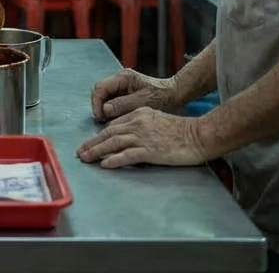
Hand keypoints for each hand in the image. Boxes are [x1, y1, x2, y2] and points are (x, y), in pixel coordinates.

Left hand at [77, 107, 209, 168]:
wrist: (198, 134)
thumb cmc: (181, 130)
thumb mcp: (157, 120)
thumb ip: (141, 126)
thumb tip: (127, 138)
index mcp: (139, 114)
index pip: (114, 125)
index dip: (100, 135)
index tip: (90, 142)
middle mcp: (138, 123)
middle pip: (109, 133)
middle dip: (92, 143)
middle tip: (80, 152)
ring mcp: (143, 136)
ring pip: (113, 143)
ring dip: (97, 151)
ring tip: (85, 158)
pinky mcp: (150, 150)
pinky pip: (127, 155)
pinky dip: (114, 159)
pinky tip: (104, 164)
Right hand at [90, 68, 179, 122]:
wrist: (174, 94)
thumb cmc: (162, 96)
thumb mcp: (143, 102)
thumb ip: (123, 104)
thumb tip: (105, 109)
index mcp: (124, 77)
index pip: (100, 87)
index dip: (96, 103)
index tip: (100, 116)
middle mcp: (120, 79)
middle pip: (100, 92)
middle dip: (99, 107)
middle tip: (104, 121)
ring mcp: (121, 86)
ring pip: (104, 97)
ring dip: (105, 110)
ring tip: (112, 121)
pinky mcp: (124, 93)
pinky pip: (111, 101)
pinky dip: (112, 110)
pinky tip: (118, 118)